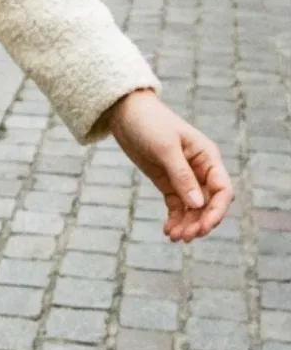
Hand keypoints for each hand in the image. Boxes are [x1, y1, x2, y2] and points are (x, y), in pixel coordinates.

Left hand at [106, 91, 232, 242]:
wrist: (126, 113)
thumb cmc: (150, 123)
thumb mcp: (165, 148)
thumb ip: (182, 175)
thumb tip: (198, 204)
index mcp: (207, 157)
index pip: (222, 190)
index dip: (216, 212)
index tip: (203, 227)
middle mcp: (200, 170)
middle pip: (209, 204)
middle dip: (200, 222)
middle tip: (185, 237)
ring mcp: (184, 177)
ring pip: (193, 208)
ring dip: (187, 224)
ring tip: (174, 237)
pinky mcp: (168, 182)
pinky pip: (177, 206)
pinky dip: (175, 219)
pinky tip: (168, 231)